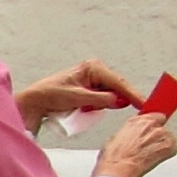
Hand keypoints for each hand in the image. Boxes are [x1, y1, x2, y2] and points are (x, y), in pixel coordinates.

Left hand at [15, 60, 140, 130]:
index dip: (131, 94)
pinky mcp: (88, 89)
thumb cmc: (50, 96)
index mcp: (93, 67)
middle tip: (127, 109)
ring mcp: (92, 80)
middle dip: (120, 99)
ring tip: (88, 108)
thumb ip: (100, 99)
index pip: (118, 82)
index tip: (143, 103)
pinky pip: (102, 98)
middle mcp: (95, 70)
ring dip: (106, 103)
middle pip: (117, 87)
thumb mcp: (77, 98)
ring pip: (110, 94)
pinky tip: (87, 108)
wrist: (33, 102)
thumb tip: (120, 102)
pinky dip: (99, 105)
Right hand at [97, 112, 176, 176]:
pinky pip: (172, 147)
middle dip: (156, 135)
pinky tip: (153, 159)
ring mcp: (161, 133)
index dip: (152, 125)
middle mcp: (150, 123)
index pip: (153, 116)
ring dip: (161, 145)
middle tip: (146, 147)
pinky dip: (165, 154)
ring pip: (167, 137)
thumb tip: (130, 136)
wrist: (118, 171)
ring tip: (147, 156)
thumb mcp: (114, 139)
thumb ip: (127, 133)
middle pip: (161, 126)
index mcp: (136, 120)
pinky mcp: (169, 145)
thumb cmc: (113, 159)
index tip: (150, 130)